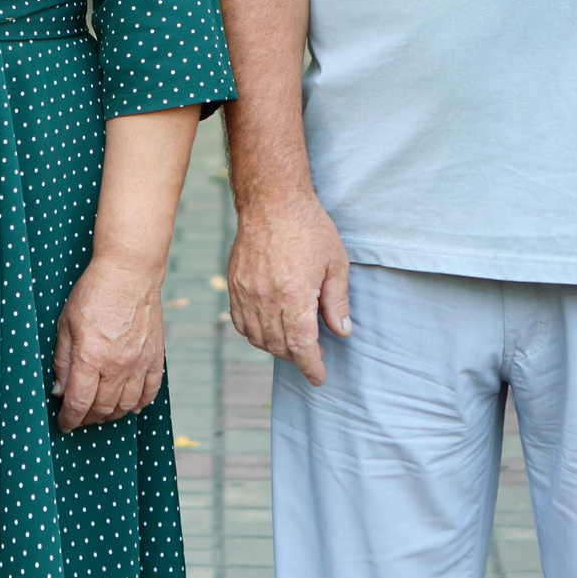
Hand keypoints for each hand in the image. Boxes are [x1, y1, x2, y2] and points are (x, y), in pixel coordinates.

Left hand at [53, 257, 166, 431]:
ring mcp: (139, 362)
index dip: (70, 419)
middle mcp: (117, 365)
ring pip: (127, 404)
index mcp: (90, 357)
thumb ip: (62, 360)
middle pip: (103, 407)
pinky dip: (140, 403)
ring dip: (112, 414)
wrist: (129, 272)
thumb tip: (60, 390)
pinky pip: (150, 391)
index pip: (79, 402)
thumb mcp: (66, 324)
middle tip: (80, 416)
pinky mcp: (155, 357)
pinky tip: (130, 404)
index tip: (65, 424)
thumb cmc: (94, 292)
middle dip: (88, 418)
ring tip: (102, 412)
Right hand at [226, 193, 350, 385]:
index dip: (311, 367)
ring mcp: (246, 292)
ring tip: (292, 342)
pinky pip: (240, 322)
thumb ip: (338, 302)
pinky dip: (254, 333)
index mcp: (294, 296)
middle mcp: (267, 299)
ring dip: (276, 348)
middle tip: (312, 354)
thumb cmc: (309, 227)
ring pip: (258, 338)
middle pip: (279, 346)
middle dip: (297, 358)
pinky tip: (268, 329)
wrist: (272, 200)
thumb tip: (342, 332)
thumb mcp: (336, 263)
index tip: (319, 377)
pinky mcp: (234, 284)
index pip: (302, 346)